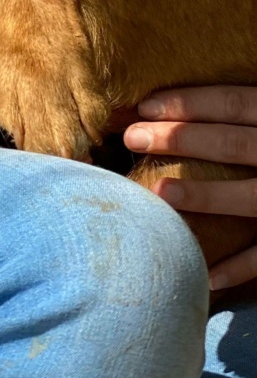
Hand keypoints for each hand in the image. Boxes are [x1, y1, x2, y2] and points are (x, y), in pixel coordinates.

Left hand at [125, 86, 256, 290]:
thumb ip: (250, 111)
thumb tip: (197, 101)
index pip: (237, 101)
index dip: (190, 102)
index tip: (144, 106)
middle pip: (235, 142)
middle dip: (179, 138)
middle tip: (132, 137)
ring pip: (252, 197)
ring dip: (203, 196)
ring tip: (156, 193)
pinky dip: (240, 269)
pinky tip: (205, 276)